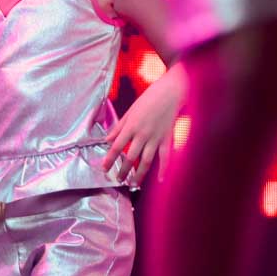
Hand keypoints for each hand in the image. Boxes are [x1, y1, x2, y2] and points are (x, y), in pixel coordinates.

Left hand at [101, 69, 183, 187]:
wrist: (172, 91)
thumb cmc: (150, 97)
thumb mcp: (131, 110)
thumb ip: (119, 126)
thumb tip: (107, 139)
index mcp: (131, 126)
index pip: (117, 146)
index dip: (109, 159)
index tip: (104, 169)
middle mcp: (142, 134)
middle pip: (130, 157)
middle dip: (123, 170)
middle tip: (118, 179)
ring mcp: (156, 137)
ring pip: (146, 160)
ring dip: (139, 174)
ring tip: (133, 183)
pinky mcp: (167, 138)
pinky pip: (165, 157)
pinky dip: (163, 169)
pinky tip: (160, 179)